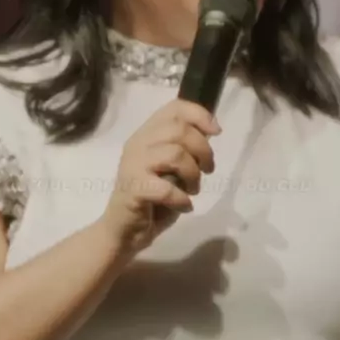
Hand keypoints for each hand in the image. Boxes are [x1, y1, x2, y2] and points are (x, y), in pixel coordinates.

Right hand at [102, 99, 220, 254]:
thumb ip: (183, 148)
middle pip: (178, 129)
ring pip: (175, 154)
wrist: (123, 231)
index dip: (199, 115)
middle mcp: (137, 143)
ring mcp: (133, 165)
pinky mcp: (133, 188)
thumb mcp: (171, 168)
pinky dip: (182, 198)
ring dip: (193, 174)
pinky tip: (184, 206)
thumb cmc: (151, 199)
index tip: (216, 131)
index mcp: (146, 134)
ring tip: (193, 190)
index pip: (174, 108)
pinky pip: (166, 187)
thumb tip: (210, 133)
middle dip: (203, 149)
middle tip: (207, 170)